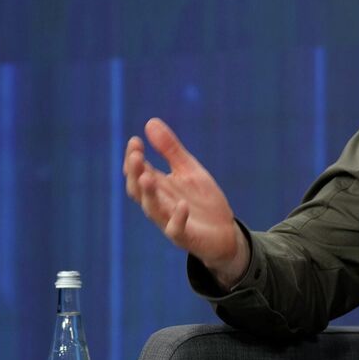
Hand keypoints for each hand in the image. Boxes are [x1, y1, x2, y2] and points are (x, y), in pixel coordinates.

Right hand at [123, 117, 247, 285]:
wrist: (225, 233)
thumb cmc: (202, 201)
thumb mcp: (189, 170)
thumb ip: (170, 150)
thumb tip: (150, 122)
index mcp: (158, 187)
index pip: (138, 171)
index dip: (133, 158)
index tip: (135, 141)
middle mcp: (159, 203)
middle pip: (138, 189)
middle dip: (135, 173)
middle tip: (136, 156)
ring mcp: (169, 221)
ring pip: (152, 209)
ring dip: (149, 193)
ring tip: (147, 176)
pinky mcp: (185, 236)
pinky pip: (175, 229)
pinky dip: (177, 218)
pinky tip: (183, 205)